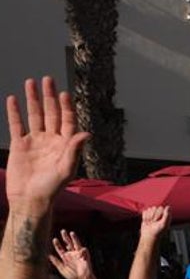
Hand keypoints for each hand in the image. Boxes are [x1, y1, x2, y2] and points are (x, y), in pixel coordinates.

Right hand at [5, 77, 89, 211]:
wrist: (30, 199)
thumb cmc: (52, 188)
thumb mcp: (66, 169)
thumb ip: (75, 150)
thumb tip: (87, 133)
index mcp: (65, 145)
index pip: (67, 121)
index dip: (66, 107)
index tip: (64, 93)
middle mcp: (52, 141)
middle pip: (51, 113)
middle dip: (49, 97)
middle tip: (48, 79)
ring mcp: (35, 141)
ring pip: (34, 116)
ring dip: (32, 99)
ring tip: (31, 82)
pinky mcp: (20, 145)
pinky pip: (17, 125)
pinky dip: (15, 112)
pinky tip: (13, 99)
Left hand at [48, 229, 97, 278]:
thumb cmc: (72, 276)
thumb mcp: (61, 269)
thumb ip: (56, 262)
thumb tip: (48, 255)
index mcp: (65, 257)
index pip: (60, 248)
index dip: (57, 244)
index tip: (54, 239)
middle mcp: (71, 254)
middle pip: (68, 243)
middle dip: (65, 237)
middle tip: (63, 231)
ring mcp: (78, 255)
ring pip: (76, 244)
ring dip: (74, 239)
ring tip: (72, 233)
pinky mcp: (85, 256)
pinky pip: (84, 250)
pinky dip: (82, 250)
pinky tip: (81, 253)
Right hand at [139, 205, 170, 242]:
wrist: (148, 236)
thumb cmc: (157, 231)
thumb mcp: (163, 224)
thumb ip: (166, 215)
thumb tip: (168, 206)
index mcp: (165, 215)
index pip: (161, 208)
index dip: (158, 214)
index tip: (157, 220)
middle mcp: (160, 214)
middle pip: (154, 208)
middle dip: (153, 216)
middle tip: (153, 222)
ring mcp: (153, 214)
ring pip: (149, 209)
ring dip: (149, 217)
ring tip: (150, 223)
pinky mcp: (147, 215)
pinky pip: (145, 211)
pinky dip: (145, 217)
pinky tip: (147, 222)